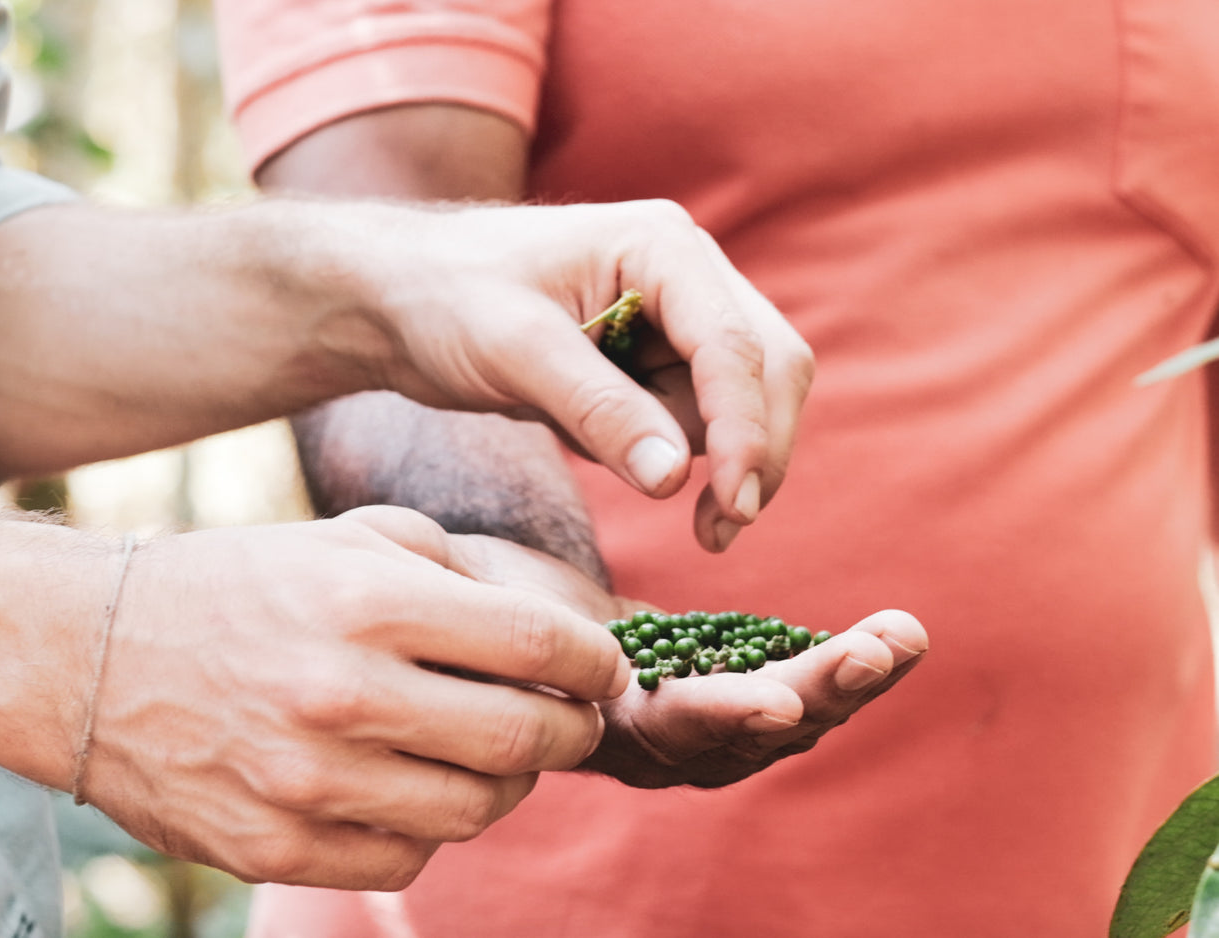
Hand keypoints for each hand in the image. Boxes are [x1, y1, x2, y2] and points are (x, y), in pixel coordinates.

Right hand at [73, 506, 627, 890]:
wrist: (90, 655)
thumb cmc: (239, 585)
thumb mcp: (344, 538)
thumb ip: (453, 573)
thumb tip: (547, 636)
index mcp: (367, 602)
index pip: (534, 645)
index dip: (593, 662)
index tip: (603, 667)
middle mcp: (342, 695)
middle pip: (523, 739)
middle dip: (572, 731)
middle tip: (572, 719)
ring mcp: (307, 783)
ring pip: (473, 810)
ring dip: (509, 784)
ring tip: (496, 754)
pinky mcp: (276, 848)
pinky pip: (405, 858)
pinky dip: (433, 827)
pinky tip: (419, 787)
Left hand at [356, 198, 813, 552]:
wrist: (396, 299)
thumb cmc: (444, 298)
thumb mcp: (514, 351)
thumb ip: (598, 410)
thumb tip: (675, 478)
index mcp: (662, 246)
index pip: (737, 347)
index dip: (747, 432)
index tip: (734, 507)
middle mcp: (687, 273)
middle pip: (769, 371)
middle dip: (753, 452)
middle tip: (715, 533)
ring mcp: (677, 316)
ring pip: (737, 404)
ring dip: (705, 457)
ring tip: (608, 459)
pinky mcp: (655, 358)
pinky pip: (694, 419)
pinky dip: (671, 454)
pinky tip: (609, 452)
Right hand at [442, 534, 927, 788]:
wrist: (462, 617)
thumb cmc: (455, 605)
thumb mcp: (474, 615)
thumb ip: (511, 640)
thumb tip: (540, 652)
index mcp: (599, 728)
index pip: (673, 730)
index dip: (723, 713)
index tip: (779, 699)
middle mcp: (653, 743)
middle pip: (750, 735)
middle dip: (820, 692)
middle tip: (881, 649)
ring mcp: (690, 721)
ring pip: (782, 716)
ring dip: (847, 678)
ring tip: (906, 634)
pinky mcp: (712, 684)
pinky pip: (785, 683)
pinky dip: (836, 660)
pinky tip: (891, 636)